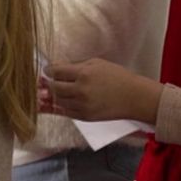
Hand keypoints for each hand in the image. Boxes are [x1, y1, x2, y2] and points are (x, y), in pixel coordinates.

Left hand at [41, 58, 161, 123]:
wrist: (134, 97)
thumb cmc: (117, 76)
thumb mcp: (96, 63)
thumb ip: (75, 65)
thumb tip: (56, 67)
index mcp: (83, 74)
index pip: (56, 72)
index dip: (48, 70)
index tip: (46, 70)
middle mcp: (80, 90)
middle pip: (53, 87)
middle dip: (48, 83)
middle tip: (46, 81)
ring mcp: (82, 105)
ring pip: (58, 100)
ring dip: (53, 95)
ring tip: (52, 91)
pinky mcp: (85, 117)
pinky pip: (65, 112)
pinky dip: (58, 107)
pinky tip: (53, 103)